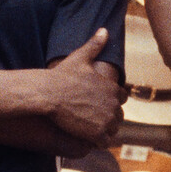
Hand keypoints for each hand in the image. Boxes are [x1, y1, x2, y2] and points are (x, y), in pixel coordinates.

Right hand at [47, 28, 125, 148]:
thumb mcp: (80, 58)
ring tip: (90, 128)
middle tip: (93, 117)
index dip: (111, 100)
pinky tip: (87, 137)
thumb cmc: (62, 76)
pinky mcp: (97, 134)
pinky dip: (97, 141)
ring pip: (112, 130)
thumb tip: (104, 29)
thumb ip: (95, 45)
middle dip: (108, 116)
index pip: (122, 98)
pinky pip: (104, 142)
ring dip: (104, 130)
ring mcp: (106, 120)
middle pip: (118, 116)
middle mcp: (113, 105)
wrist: (48, 95)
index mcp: (113, 88)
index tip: (99, 102)